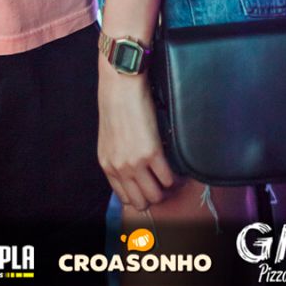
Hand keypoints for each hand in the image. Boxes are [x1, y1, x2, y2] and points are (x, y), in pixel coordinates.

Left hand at [97, 63, 175, 209]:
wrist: (120, 84)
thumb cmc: (115, 104)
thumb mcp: (110, 136)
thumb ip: (119, 156)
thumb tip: (135, 169)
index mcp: (107, 164)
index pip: (125, 197)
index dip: (140, 195)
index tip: (150, 188)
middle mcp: (119, 168)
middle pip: (140, 202)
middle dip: (154, 196)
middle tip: (164, 185)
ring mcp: (135, 163)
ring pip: (156, 196)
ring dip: (166, 190)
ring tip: (172, 178)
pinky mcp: (151, 153)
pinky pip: (168, 179)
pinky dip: (176, 178)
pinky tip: (178, 169)